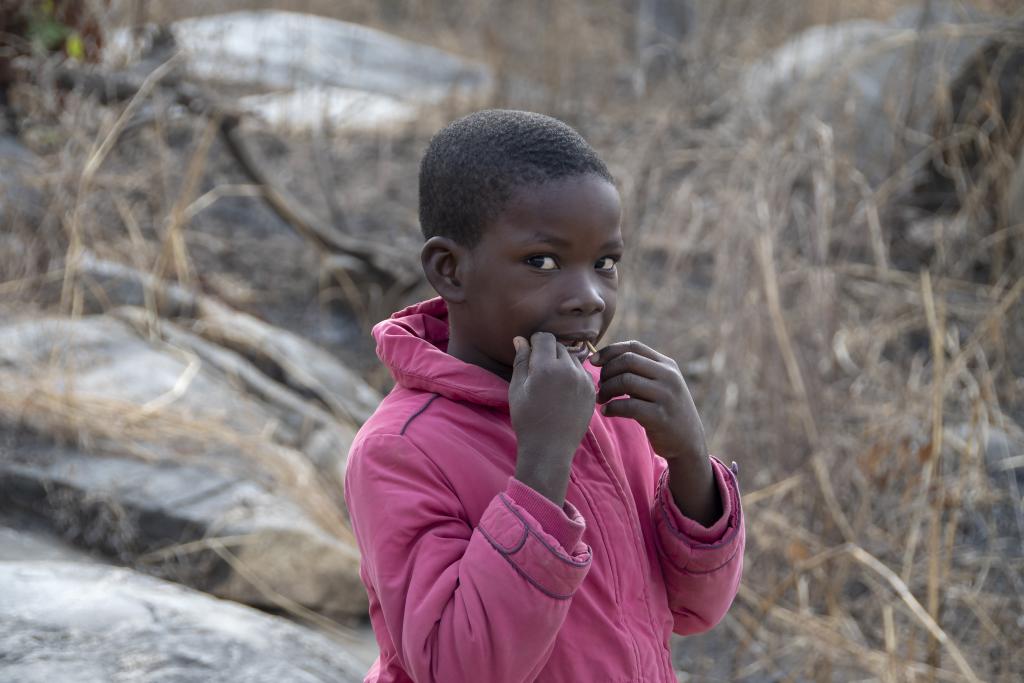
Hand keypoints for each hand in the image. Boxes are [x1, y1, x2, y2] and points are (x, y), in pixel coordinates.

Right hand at [509, 332, 595, 505]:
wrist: (549, 448)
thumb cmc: (527, 420)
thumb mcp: (517, 389)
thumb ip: (521, 361)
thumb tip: (520, 339)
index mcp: (547, 368)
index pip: (544, 337)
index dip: (535, 343)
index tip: (530, 354)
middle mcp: (569, 370)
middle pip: (560, 345)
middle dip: (548, 352)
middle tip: (539, 371)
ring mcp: (583, 380)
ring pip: (572, 358)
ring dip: (562, 362)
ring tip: (551, 382)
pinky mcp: (591, 391)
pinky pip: (582, 372)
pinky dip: (572, 375)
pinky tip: (562, 391)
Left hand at [593, 341, 720, 524]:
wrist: (688, 442)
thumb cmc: (664, 410)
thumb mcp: (659, 385)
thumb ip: (639, 371)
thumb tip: (602, 360)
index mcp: (667, 365)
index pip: (633, 346)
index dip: (610, 351)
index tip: (593, 361)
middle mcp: (669, 376)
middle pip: (627, 360)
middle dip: (607, 371)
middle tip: (600, 385)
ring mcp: (666, 396)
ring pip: (625, 381)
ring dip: (606, 389)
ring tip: (601, 399)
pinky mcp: (660, 417)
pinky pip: (628, 406)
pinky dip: (612, 408)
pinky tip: (606, 412)